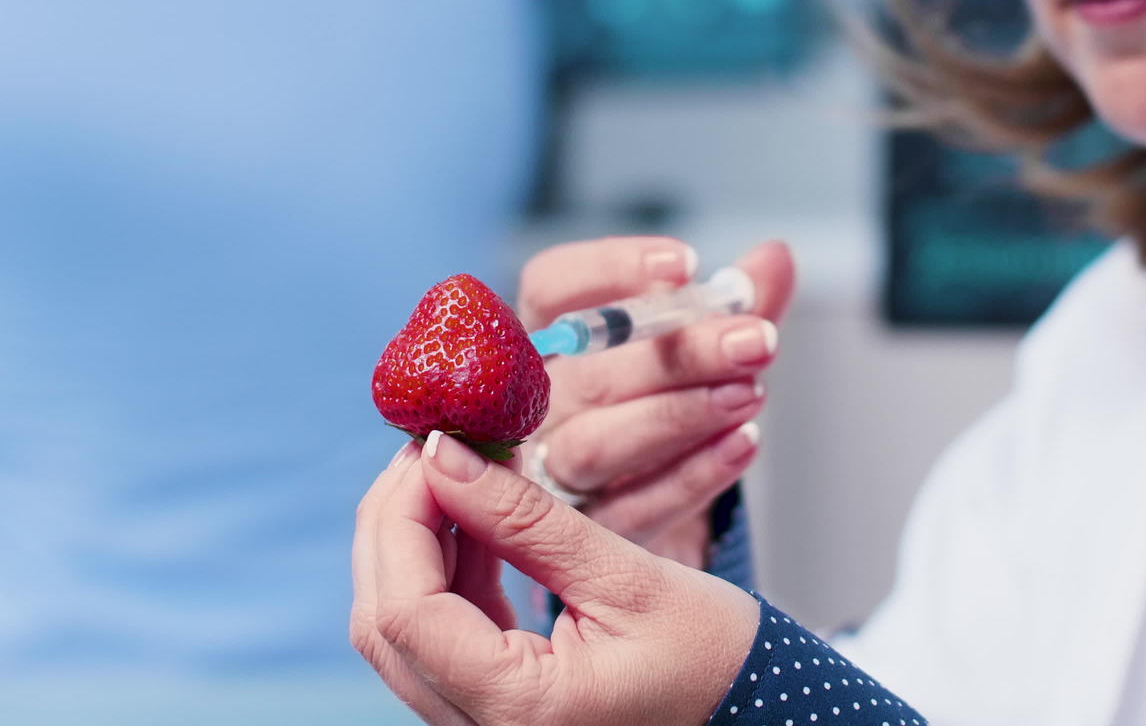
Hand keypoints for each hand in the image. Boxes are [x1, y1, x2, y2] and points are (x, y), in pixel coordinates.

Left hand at [351, 434, 758, 725]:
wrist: (760, 711)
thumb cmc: (715, 659)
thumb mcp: (627, 576)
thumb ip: (526, 520)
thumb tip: (445, 457)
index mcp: (516, 711)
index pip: (406, 610)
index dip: (402, 518)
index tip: (433, 446)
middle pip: (385, 623)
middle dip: (396, 523)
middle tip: (436, 448)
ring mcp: (483, 725)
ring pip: (403, 629)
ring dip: (419, 543)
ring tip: (461, 470)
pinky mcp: (495, 708)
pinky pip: (441, 637)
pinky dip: (448, 572)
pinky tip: (479, 518)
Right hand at [517, 237, 794, 564]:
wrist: (653, 493)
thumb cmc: (665, 397)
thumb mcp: (702, 344)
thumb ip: (736, 302)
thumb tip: (775, 256)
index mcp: (547, 335)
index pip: (551, 286)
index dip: (611, 270)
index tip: (687, 265)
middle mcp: (534, 403)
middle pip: (588, 373)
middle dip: (679, 354)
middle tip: (756, 341)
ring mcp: (550, 474)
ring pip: (597, 447)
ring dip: (678, 417)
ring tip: (750, 394)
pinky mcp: (586, 536)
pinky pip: (633, 509)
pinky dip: (692, 477)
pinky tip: (744, 444)